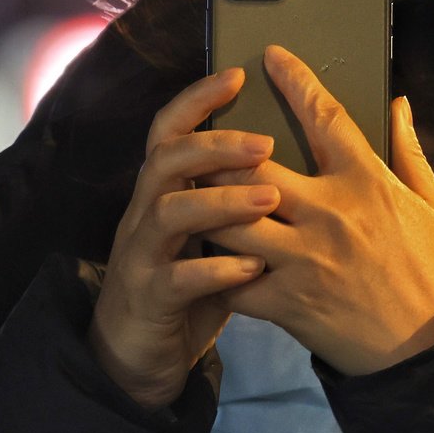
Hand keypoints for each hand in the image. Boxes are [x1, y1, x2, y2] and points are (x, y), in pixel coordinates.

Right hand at [88, 67, 281, 409]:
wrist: (140, 358)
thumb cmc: (189, 287)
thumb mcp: (212, 235)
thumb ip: (237, 198)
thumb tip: (293, 159)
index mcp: (163, 192)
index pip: (171, 130)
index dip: (198, 98)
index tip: (238, 74)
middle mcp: (145, 214)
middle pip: (167, 159)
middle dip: (215, 144)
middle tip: (266, 142)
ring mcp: (141, 256)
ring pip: (169, 211)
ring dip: (220, 201)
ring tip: (269, 198)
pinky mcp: (148, 298)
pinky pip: (177, 277)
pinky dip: (216, 269)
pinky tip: (254, 269)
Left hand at [200, 43, 433, 375]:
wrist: (433, 350)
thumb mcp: (432, 206)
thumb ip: (408, 151)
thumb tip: (398, 102)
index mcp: (369, 183)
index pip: (325, 116)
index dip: (295, 81)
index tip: (272, 57)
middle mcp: (330, 214)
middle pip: (254, 163)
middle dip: (223, 147)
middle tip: (206, 137)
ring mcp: (304, 260)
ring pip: (231, 218)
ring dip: (210, 205)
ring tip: (196, 194)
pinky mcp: (287, 303)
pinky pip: (233, 278)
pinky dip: (217, 267)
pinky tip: (210, 256)